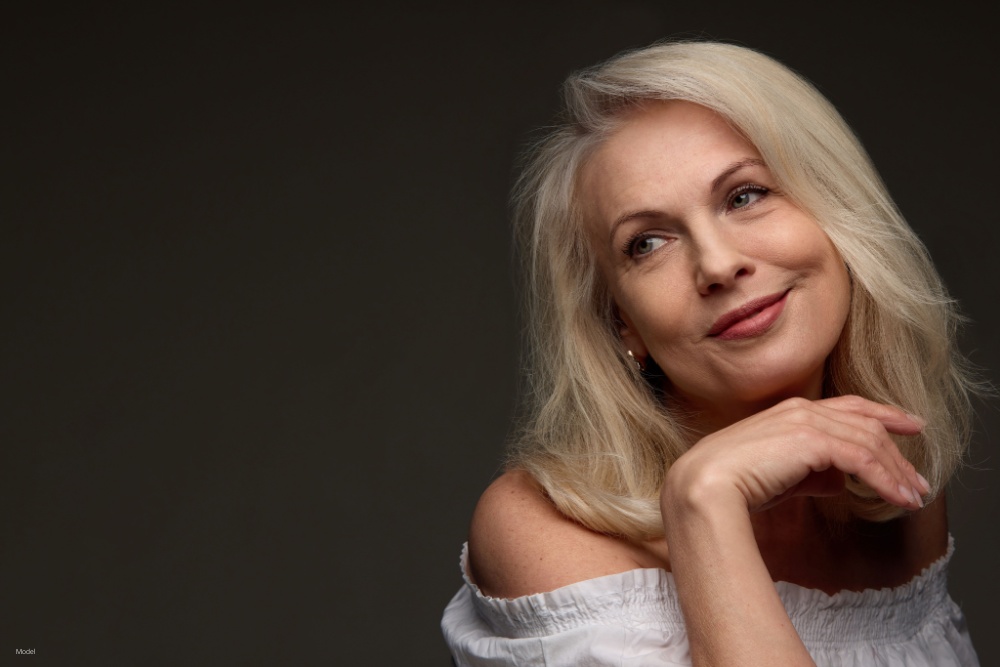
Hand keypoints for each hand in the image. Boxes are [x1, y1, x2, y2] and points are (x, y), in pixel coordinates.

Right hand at [662, 395, 928, 514]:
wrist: (704, 485)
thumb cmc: (732, 484)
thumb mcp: (779, 475)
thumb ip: (809, 473)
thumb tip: (838, 481)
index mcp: (790, 412)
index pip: (848, 407)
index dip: (882, 414)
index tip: (908, 425)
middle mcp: (801, 410)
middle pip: (866, 425)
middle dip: (897, 452)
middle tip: (918, 481)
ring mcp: (806, 422)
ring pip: (868, 442)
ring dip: (896, 472)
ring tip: (914, 497)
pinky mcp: (812, 441)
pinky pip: (862, 459)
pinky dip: (885, 479)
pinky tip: (898, 498)